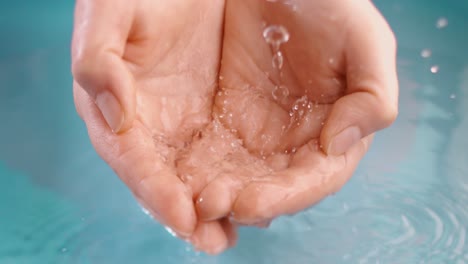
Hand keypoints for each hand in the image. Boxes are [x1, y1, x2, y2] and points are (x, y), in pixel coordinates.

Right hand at [71, 0, 232, 253]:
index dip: (154, 189)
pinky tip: (252, 199)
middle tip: (214, 242)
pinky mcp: (209, 115)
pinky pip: (222, 154)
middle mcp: (146, 125)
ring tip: (234, 234)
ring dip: (213, 207)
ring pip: (194, 175)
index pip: (132, 158)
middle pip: (164, 180)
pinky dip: (234, 179)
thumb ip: (99, 61)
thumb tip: (113, 116)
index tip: (182, 214)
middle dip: (188, 214)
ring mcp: (179, 122)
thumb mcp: (110, 14)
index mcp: (114, 105)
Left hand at [180, 0, 397, 241]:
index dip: (285, 197)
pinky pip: (213, 151)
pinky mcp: (228, 116)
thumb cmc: (330, 3)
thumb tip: (338, 145)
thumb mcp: (366, 42)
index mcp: (334, 129)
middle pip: (272, 187)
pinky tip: (181, 180)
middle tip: (212, 204)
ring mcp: (260, 131)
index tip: (252, 203)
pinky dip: (199, 170)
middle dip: (244, 202)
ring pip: (239, 176)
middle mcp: (297, 140)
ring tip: (193, 200)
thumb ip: (373, 97)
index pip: (313, 179)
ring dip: (218, 192)